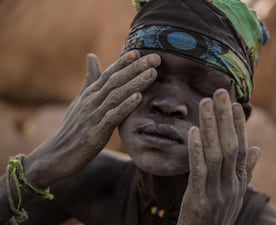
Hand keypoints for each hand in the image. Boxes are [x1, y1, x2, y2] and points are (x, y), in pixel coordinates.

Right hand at [24, 51, 159, 185]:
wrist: (56, 155)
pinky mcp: (95, 133)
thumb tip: (92, 56)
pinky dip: (125, 107)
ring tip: (152, 73)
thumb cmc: (72, 127)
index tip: (139, 51)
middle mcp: (91, 101)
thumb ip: (90, 80)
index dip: (124, 62)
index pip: (108, 73)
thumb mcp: (80, 101)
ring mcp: (93, 116)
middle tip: (156, 57)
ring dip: (135, 83)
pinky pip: (113, 117)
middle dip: (136, 68)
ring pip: (116, 95)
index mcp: (90, 94)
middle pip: (116, 80)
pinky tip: (138, 98)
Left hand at [177, 89, 260, 224]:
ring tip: (205, 103)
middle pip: (231, 146)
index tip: (235, 103)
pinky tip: (192, 131)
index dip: (239, 125)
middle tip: (220, 92)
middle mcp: (231, 186)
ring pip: (216, 154)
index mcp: (239, 183)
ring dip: (210, 126)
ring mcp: (217, 193)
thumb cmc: (216, 217)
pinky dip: (196, 149)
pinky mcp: (199, 201)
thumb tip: (258, 148)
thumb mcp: (234, 194)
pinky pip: (199, 171)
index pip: (243, 148)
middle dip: (225, 118)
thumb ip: (246, 171)